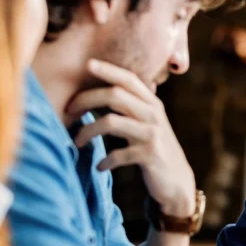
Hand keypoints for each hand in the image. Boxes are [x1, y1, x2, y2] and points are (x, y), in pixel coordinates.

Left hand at [68, 59, 195, 216]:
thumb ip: (131, 107)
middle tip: (67, 111)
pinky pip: (118, 154)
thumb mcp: (147, 124)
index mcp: (152, 104)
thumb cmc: (154, 150)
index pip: (129, 79)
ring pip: (111, 122)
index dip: (109, 70)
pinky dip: (104, 161)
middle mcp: (153, 115)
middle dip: (86, 99)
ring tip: (76, 142)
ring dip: (87, 131)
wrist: (177, 181)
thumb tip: (97, 94)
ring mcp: (152, 134)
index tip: (87, 64)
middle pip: (115, 95)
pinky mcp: (150, 155)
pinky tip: (99, 167)